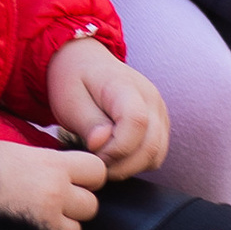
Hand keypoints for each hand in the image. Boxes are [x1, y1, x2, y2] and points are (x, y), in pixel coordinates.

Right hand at [0, 140, 107, 229]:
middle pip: (91, 205)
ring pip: (77, 229)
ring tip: (42, 218)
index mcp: (54, 164)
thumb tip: (69, 173)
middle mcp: (56, 190)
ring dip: (63, 226)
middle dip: (76, 205)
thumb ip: (51, 164)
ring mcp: (47, 215)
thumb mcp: (23, 152)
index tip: (77, 181)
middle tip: (56, 202)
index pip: (97, 171)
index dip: (89, 178)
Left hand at [46, 37, 169, 174]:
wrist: (85, 63)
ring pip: (156, 154)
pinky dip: (137, 162)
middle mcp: (150, 98)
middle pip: (150, 145)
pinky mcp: (160, 124)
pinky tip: (115, 156)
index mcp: (126, 85)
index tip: (93, 152)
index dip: (116, 147)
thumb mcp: (70, 99)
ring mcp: (159, 111)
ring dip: (130, 166)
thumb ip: (88, 122)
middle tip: (96, 164)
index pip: (136, 122)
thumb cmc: (75, 80)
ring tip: (104, 160)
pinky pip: (156, 154)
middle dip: (121, 164)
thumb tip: (101, 144)